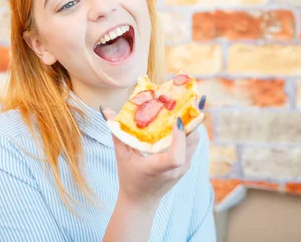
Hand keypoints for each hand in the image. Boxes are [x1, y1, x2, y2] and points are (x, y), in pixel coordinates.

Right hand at [101, 95, 205, 210]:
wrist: (141, 202)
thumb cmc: (129, 179)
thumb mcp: (121, 156)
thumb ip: (116, 132)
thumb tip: (105, 109)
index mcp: (158, 169)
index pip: (176, 157)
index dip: (179, 137)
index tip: (177, 120)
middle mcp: (175, 169)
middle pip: (191, 142)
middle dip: (191, 119)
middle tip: (187, 98)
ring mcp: (184, 168)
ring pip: (196, 141)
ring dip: (192, 122)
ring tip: (187, 103)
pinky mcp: (187, 165)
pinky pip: (193, 144)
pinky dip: (190, 130)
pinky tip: (185, 116)